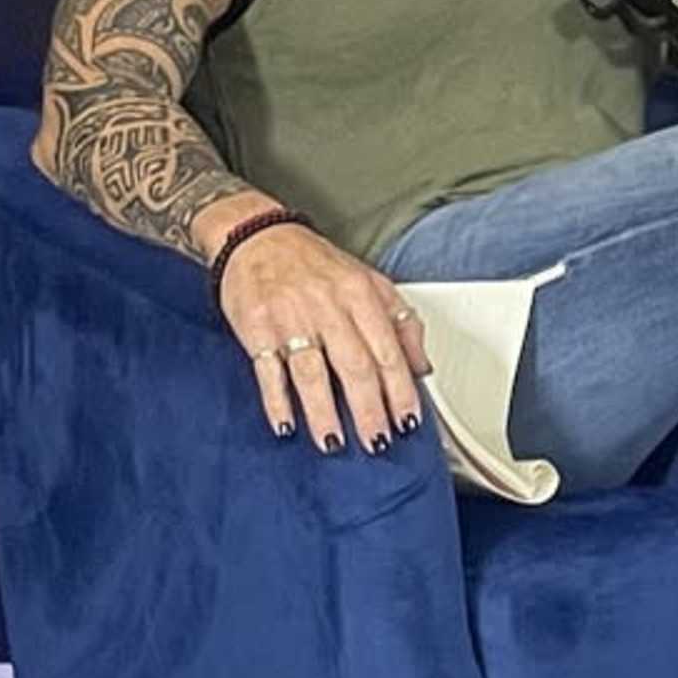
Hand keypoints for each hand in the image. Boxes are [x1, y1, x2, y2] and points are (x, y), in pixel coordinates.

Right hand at [213, 223, 428, 453]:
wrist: (256, 236)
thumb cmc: (314, 264)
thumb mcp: (367, 280)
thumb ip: (400, 321)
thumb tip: (422, 366)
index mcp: (359, 294)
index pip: (387, 351)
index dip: (400, 391)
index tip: (408, 421)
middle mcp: (327, 306)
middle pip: (354, 366)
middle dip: (369, 409)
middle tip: (377, 441)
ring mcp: (289, 318)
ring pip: (311, 373)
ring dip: (324, 412)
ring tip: (334, 442)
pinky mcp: (255, 328)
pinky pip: (267, 370)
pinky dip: (276, 400)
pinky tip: (286, 424)